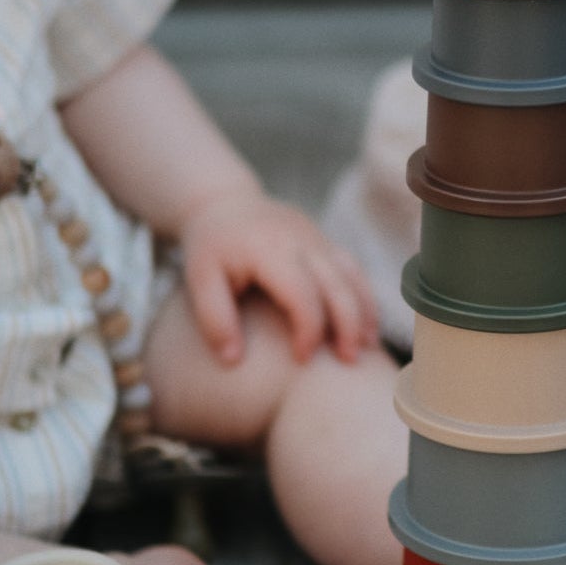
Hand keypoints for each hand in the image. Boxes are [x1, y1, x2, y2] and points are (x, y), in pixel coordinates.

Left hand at [180, 187, 379, 365]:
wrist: (222, 203)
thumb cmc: (210, 249)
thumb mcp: (199, 280)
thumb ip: (214, 319)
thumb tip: (233, 360)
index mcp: (268, 249)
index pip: (302, 294)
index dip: (308, 330)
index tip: (301, 359)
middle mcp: (300, 240)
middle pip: (338, 285)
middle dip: (348, 325)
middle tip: (348, 361)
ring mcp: (316, 237)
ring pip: (353, 275)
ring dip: (365, 312)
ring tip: (367, 347)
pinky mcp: (324, 240)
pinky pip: (353, 268)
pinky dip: (364, 297)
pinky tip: (366, 325)